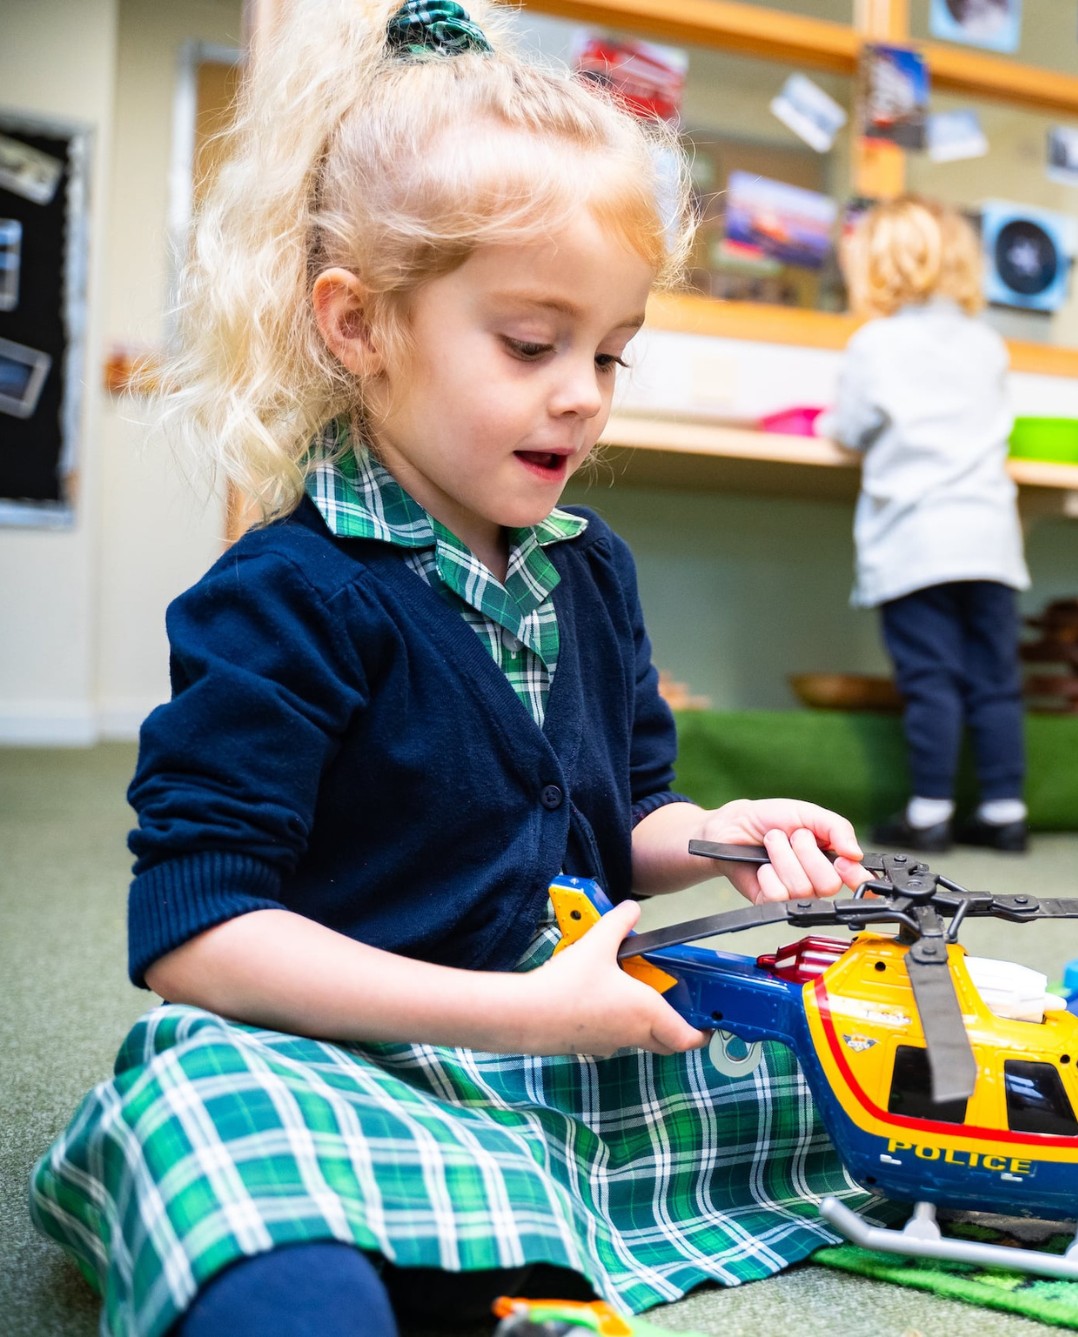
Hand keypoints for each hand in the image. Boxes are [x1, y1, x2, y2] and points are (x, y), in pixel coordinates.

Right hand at [526, 899, 708, 1057]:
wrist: (528, 1015)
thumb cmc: (568, 985)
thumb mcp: (598, 943)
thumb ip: (619, 922)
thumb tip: (632, 907)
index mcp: (646, 1012)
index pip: (686, 1038)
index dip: (701, 1034)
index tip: (707, 1025)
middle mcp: (633, 1033)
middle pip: (666, 1043)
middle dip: (677, 1029)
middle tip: (679, 1008)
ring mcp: (611, 1043)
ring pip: (640, 1039)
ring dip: (647, 1023)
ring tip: (636, 993)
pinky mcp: (589, 1045)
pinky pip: (615, 1038)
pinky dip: (619, 1023)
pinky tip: (601, 999)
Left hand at [694, 797, 868, 903]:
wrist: (733, 826)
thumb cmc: (769, 819)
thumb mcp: (807, 813)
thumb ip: (837, 828)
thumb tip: (856, 853)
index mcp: (831, 859)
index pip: (858, 880)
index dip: (858, 878)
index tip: (845, 863)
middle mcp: (816, 880)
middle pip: (829, 884)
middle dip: (806, 852)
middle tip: (792, 838)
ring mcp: (794, 894)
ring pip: (801, 888)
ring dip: (782, 856)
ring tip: (772, 844)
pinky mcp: (772, 903)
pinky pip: (779, 895)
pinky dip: (768, 873)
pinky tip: (763, 866)